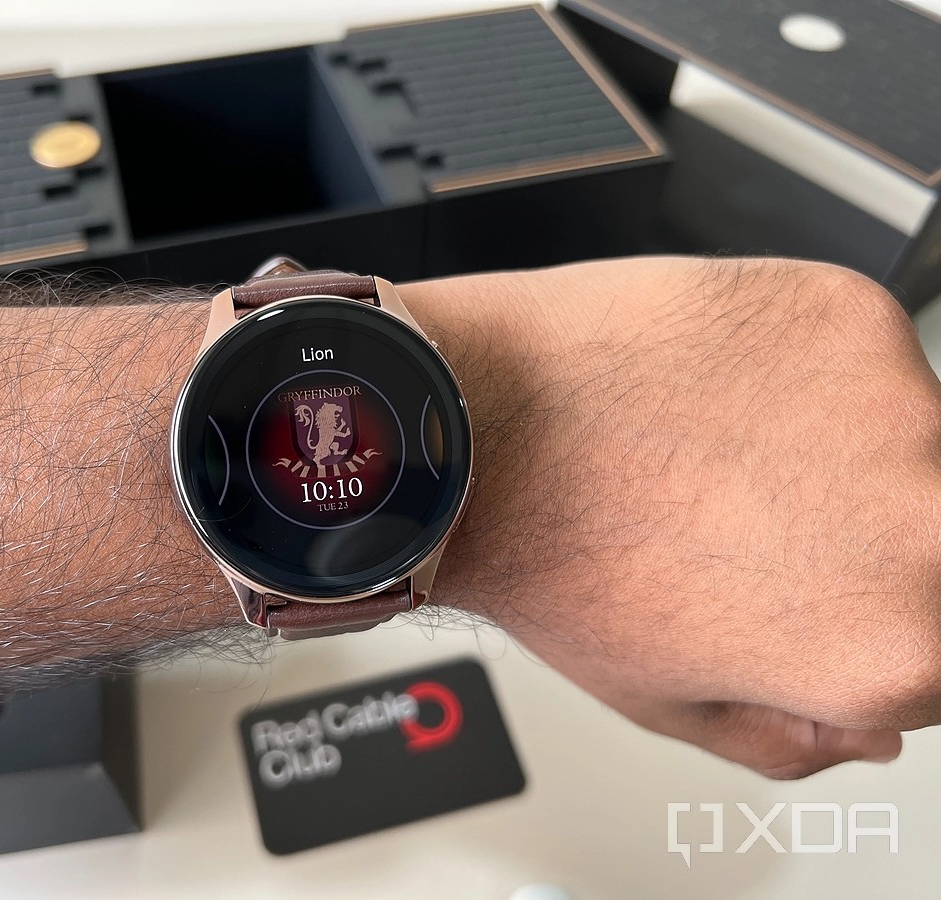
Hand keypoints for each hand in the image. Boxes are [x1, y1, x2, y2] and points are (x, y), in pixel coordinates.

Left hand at [409, 257, 939, 777]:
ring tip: (726, 455)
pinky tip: (716, 397)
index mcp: (897, 649)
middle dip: (868, 540)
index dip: (877, 628)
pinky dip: (807, 376)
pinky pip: (863, 359)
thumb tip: (872, 727)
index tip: (827, 600)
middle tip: (765, 523)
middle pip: (940, 543)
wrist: (481, 431)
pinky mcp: (850, 315)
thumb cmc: (552, 560)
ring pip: (909, 443)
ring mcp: (896, 406)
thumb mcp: (670, 703)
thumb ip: (796, 734)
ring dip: (844, 453)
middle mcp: (927, 526)